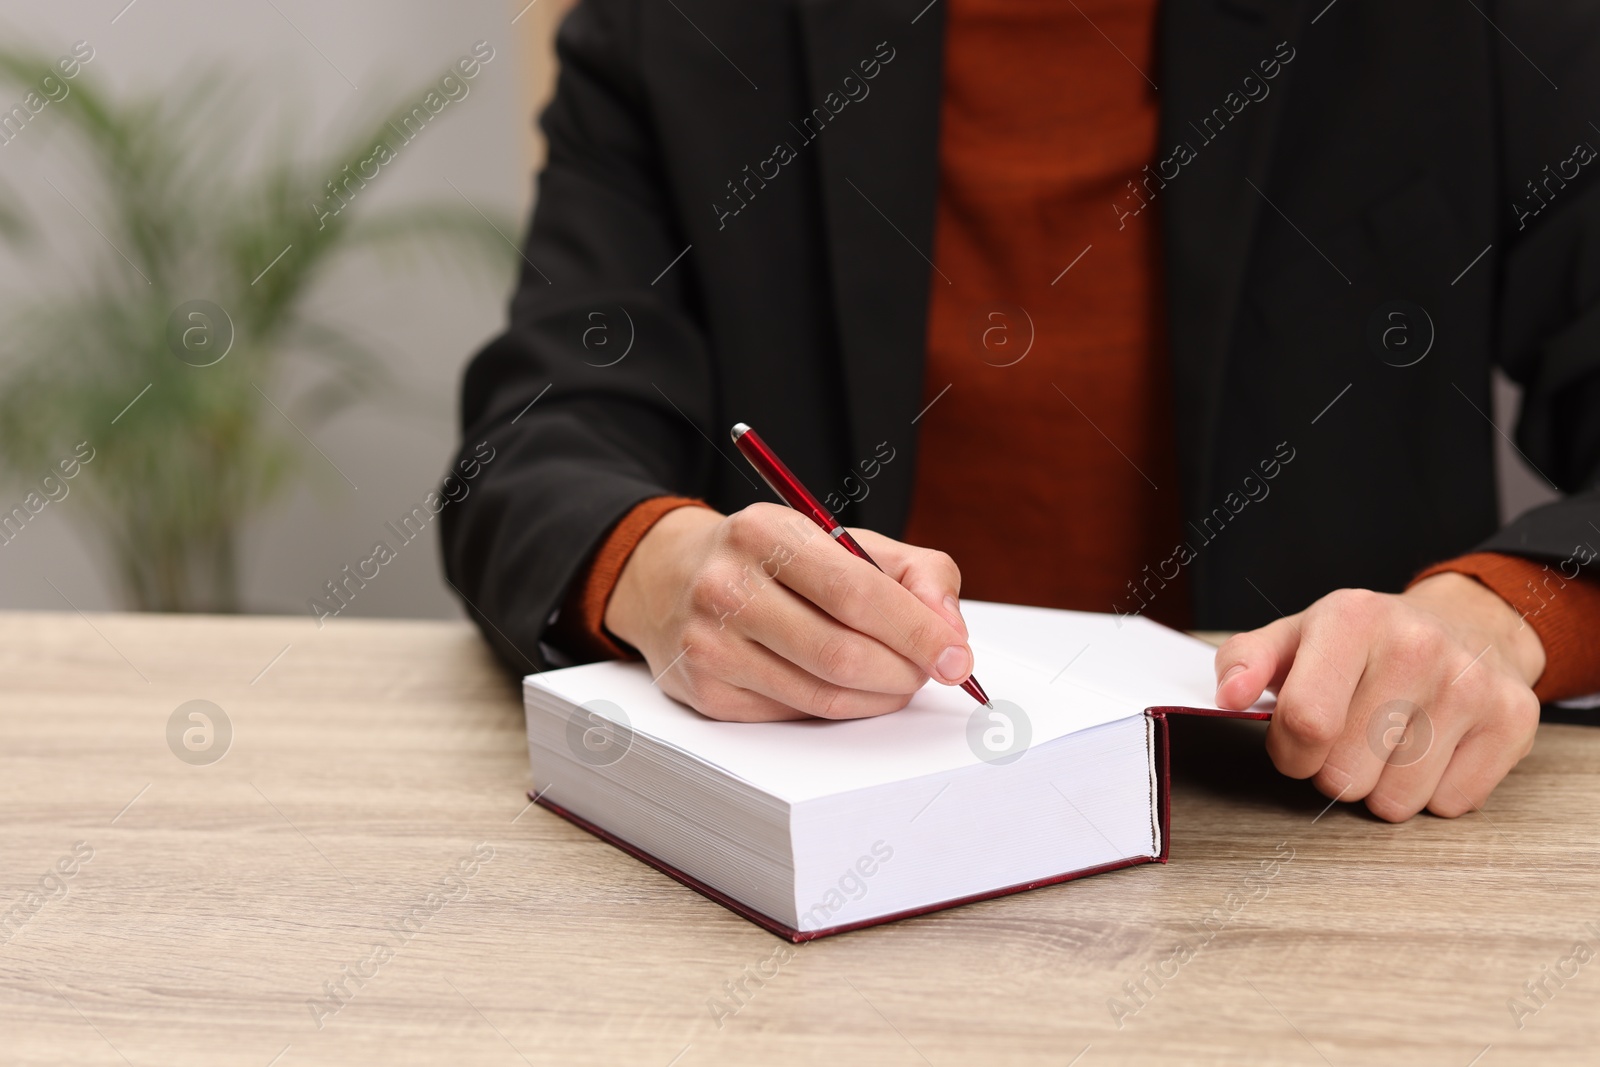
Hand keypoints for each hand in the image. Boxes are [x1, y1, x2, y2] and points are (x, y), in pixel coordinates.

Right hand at [603, 503, 973, 720]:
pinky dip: (838, 708)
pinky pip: (796, 715)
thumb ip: (913, 572)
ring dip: (879, 697)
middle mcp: (726, 587)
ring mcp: (709, 645)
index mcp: (765, 533)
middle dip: (904, 672)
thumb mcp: (840, 540)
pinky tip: (844, 686)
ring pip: (823, 695)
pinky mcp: (706, 694)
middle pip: (842, 654)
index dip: (917, 632)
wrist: (671, 577)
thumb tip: (950, 631)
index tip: (956, 656)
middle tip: (928, 671)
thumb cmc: (772, 560)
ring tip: (895, 680)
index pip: (857, 593)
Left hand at [1213, 574, 1544, 821]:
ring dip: (1382, 787)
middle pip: (1346, 773)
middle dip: (1332, 772)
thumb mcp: (1294, 637)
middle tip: (1347, 741)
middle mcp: (1416, 645)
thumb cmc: (1364, 643)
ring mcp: (1470, 684)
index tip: (1295, 744)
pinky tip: (1432, 750)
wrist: (1465, 625)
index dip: (1289, 753)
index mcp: (1352, 619)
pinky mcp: (1512, 721)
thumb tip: (1228, 696)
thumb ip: (1245, 662)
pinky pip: (1450, 804)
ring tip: (1388, 744)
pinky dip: (1432, 792)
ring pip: (1397, 799)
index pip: (1306, 723)